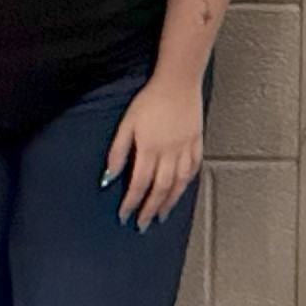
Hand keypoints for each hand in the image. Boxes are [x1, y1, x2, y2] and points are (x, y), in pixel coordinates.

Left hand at [104, 75, 205, 227]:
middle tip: (143, 224)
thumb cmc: (150, 99)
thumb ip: (118, 151)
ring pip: (179, 183)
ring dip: (170, 201)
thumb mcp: (127, 123)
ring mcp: (186, 148)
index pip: (139, 184)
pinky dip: (187, 182)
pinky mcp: (197, 141)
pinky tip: (181, 189)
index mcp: (150, 149)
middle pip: (160, 189)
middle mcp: (170, 153)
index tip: (124, 216)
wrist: (178, 81)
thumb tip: (109, 176)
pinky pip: (194, 168)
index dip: (131, 202)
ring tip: (162, 215)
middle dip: (150, 209)